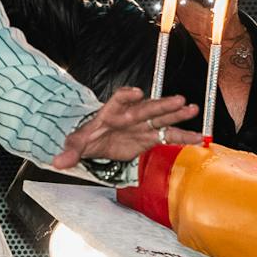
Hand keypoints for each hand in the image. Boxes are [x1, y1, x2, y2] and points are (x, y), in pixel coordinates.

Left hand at [51, 88, 200, 168]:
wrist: (97, 140)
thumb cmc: (88, 137)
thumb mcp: (77, 143)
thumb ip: (70, 151)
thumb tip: (57, 162)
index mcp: (111, 112)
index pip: (119, 100)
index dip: (127, 96)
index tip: (136, 93)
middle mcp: (130, 115)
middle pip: (147, 108)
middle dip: (162, 105)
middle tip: (179, 100)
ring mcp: (142, 125)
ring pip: (161, 120)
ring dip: (177, 115)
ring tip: (193, 109)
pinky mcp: (150, 137)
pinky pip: (168, 136)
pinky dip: (183, 137)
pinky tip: (199, 138)